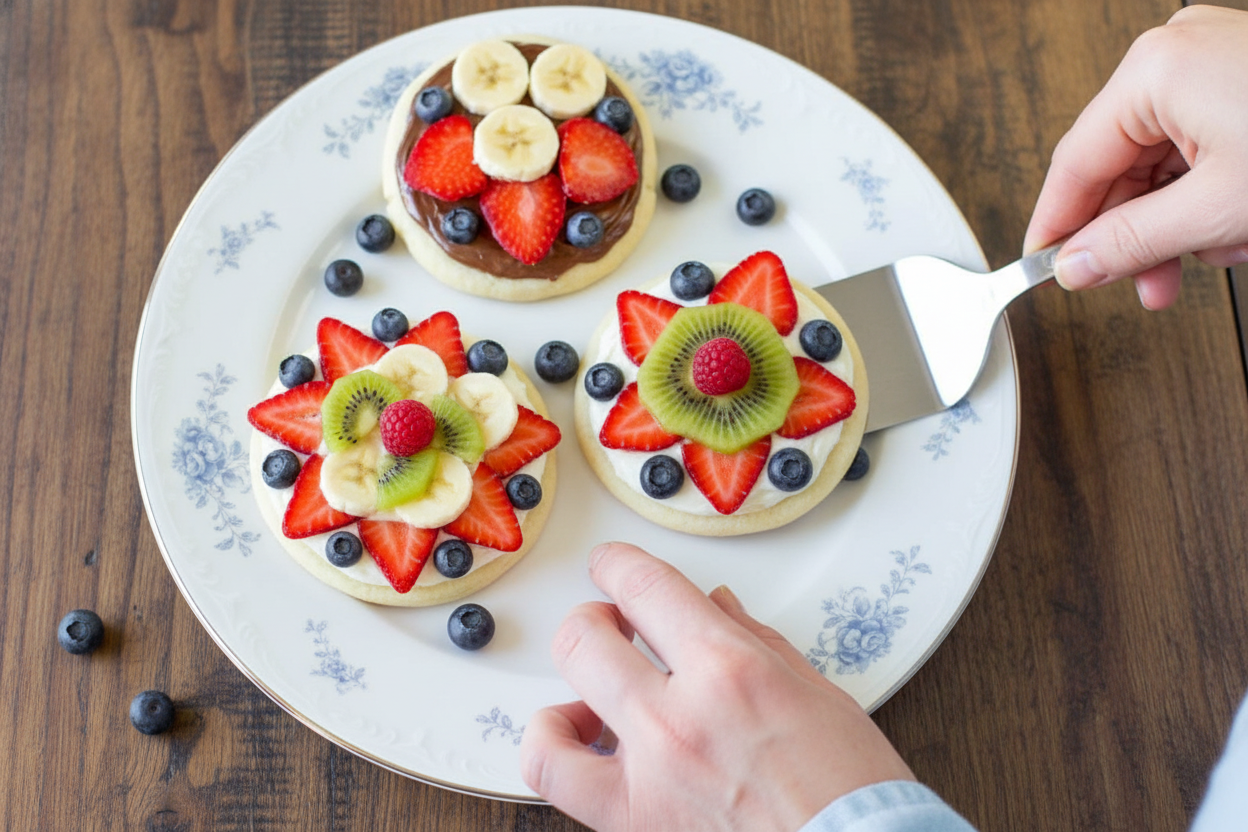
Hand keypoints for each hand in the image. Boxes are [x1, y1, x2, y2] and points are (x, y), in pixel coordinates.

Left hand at [519, 542, 913, 831]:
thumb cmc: (851, 793)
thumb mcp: (819, 693)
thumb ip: (757, 642)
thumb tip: (718, 607)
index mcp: (730, 672)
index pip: (645, 587)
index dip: (619, 563)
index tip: (613, 564)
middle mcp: (677, 721)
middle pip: (586, 636)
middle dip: (597, 618)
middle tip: (614, 621)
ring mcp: (647, 777)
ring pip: (556, 707)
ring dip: (572, 687)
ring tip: (593, 684)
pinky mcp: (631, 823)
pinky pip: (555, 775)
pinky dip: (553, 747)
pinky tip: (580, 738)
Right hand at [1024, 5, 1247, 309]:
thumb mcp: (1215, 212)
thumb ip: (1129, 243)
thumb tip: (1078, 264)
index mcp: (1155, 71)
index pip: (1074, 162)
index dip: (1057, 225)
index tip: (1045, 265)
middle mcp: (1179, 55)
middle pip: (1121, 164)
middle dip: (1133, 233)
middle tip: (1135, 282)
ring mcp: (1217, 63)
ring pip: (1164, 162)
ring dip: (1177, 223)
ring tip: (1201, 261)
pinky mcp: (1247, 80)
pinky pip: (1201, 146)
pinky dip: (1209, 195)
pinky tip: (1232, 230)